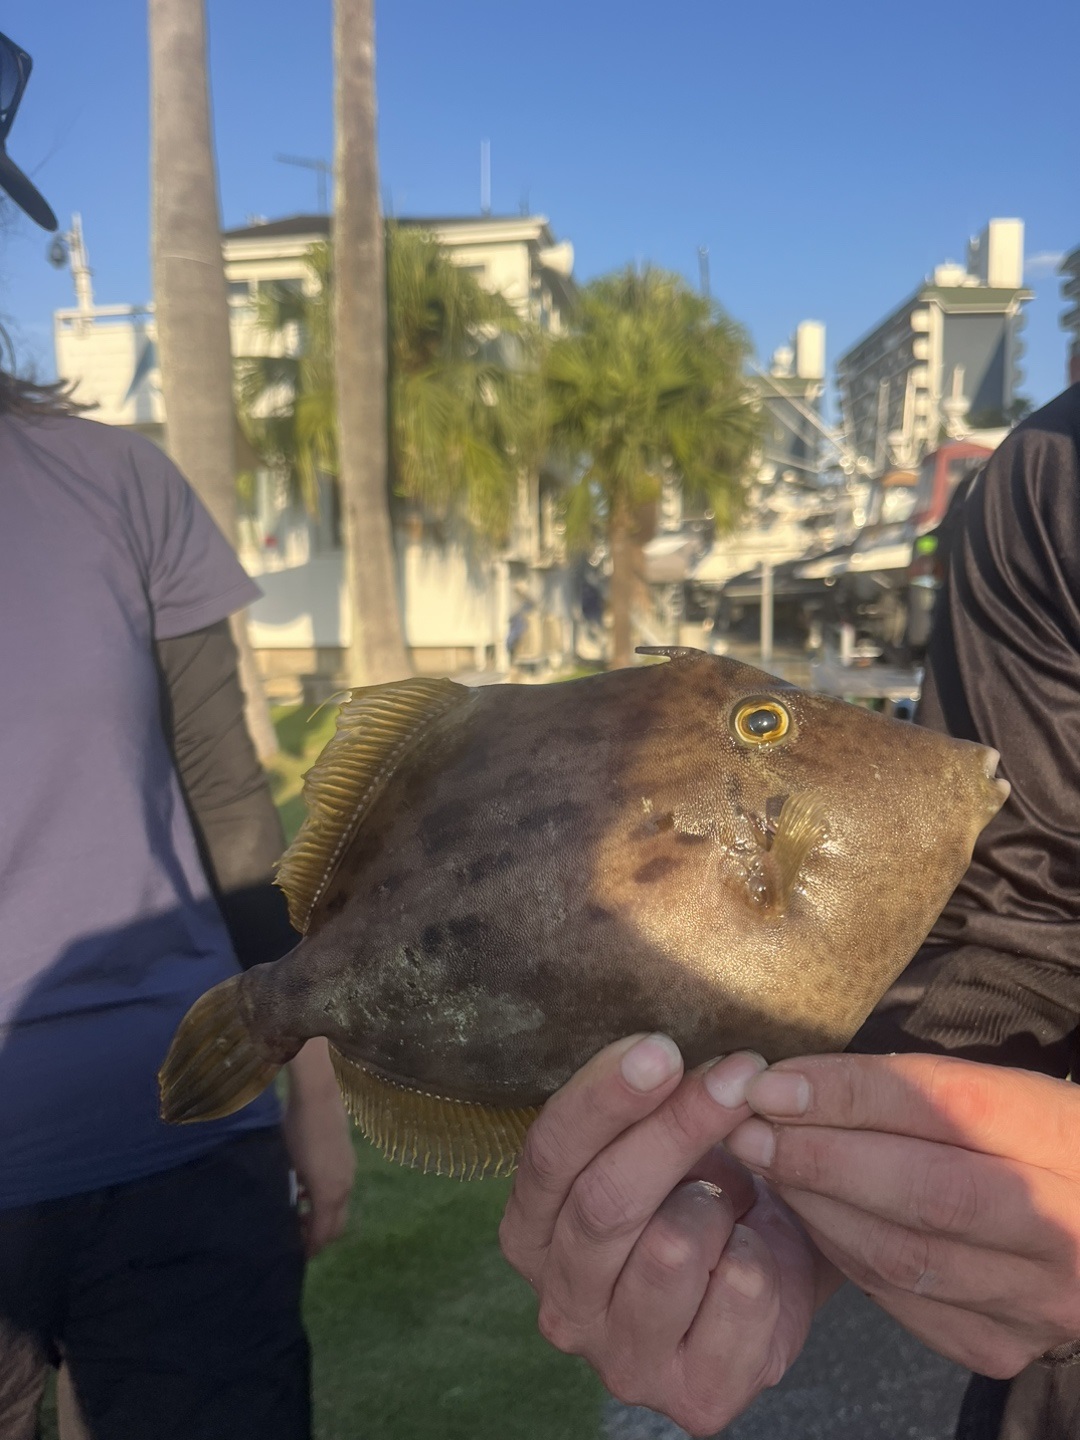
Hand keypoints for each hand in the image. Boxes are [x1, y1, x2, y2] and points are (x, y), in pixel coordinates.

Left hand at [284, 1037, 355, 1257]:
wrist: (318, 1096)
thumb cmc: (296, 1131)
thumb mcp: (287, 1166)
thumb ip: (289, 1196)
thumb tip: (282, 1216)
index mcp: (329, 1193)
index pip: (322, 1234)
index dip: (309, 1248)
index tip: (291, 1255)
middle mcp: (344, 1187)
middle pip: (336, 1226)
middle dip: (317, 1237)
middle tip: (293, 1239)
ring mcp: (349, 1172)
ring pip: (339, 1207)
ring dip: (321, 1217)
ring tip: (296, 1213)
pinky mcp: (348, 1159)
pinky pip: (340, 1190)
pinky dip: (326, 1199)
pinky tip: (305, 1189)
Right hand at [499, 1036, 829, 1436]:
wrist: (772, 1264)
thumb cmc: (701, 1187)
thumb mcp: (660, 1138)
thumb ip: (647, 1104)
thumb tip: (663, 1056)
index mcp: (532, 1229)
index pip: (550, 1153)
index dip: (604, 1097)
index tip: (660, 1048)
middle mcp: (561, 1301)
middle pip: (606, 1200)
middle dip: (676, 1127)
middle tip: (735, 1075)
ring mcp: (622, 1358)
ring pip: (671, 1248)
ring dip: (720, 1203)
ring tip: (736, 1193)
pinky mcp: (692, 1397)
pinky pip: (738, 1295)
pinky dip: (761, 1255)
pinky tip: (756, 1250)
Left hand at [727, 1052, 1079, 1376]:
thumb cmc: (1026, 1140)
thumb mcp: (998, 1090)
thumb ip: (911, 1087)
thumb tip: (792, 1083)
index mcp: (1067, 1140)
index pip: (949, 1108)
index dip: (850, 1095)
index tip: (772, 1082)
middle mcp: (1065, 1228)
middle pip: (925, 1193)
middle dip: (819, 1157)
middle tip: (747, 1128)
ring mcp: (1036, 1299)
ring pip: (902, 1256)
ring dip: (816, 1205)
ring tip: (764, 1162)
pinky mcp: (998, 1343)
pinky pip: (897, 1299)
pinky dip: (840, 1250)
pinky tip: (807, 1212)